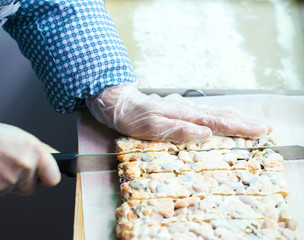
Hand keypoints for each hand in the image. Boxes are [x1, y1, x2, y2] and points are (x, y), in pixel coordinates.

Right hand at [0, 108, 60, 195]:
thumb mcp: (24, 138)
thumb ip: (42, 151)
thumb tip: (56, 159)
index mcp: (35, 152)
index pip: (53, 178)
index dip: (49, 178)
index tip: (46, 177)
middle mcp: (25, 167)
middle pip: (33, 186)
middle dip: (26, 180)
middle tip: (15, 166)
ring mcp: (10, 180)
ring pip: (16, 190)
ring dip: (12, 182)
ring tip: (1, 166)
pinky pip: (2, 192)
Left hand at [86, 83, 270, 142]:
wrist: (119, 102)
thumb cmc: (132, 117)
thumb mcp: (151, 127)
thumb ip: (177, 131)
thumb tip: (205, 134)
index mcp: (184, 115)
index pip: (217, 123)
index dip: (239, 128)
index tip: (259, 131)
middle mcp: (187, 110)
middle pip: (220, 116)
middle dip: (243, 122)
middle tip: (264, 126)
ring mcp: (183, 109)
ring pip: (214, 112)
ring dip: (234, 118)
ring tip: (250, 121)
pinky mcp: (177, 110)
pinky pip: (203, 113)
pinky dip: (218, 115)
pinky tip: (220, 117)